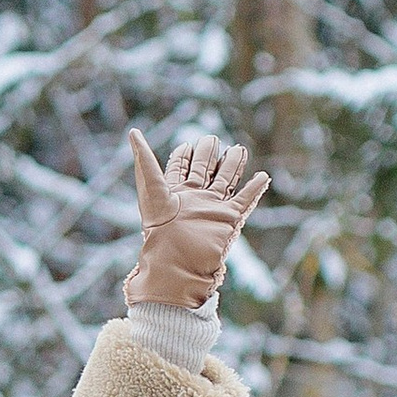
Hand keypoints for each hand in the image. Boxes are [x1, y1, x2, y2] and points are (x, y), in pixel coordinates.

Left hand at [124, 128, 269, 309]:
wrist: (177, 264)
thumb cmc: (160, 231)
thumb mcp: (151, 189)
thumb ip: (145, 161)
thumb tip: (133, 132)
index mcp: (174, 192)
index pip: (179, 168)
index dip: (183, 156)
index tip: (186, 145)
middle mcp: (194, 198)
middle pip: (204, 170)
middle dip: (209, 154)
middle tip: (212, 139)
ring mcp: (212, 207)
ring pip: (226, 180)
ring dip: (233, 165)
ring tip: (239, 149)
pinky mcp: (228, 218)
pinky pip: (244, 200)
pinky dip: (254, 189)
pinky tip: (262, 176)